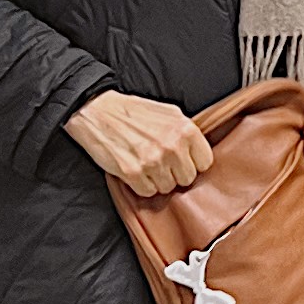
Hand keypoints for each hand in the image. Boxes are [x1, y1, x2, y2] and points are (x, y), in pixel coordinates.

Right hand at [66, 91, 213, 197]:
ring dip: (157, 180)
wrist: (97, 111)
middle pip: (187, 179)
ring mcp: (153, 161)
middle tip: (161, 162)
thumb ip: (186, 132)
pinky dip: (141, 185)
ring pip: (167, 188)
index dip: (193, 163)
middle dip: (175, 173)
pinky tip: (135, 169)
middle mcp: (172, 146)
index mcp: (186, 130)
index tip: (183, 160)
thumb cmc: (133, 111)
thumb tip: (199, 151)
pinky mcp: (133, 173)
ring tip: (146, 163)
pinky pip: (148, 192)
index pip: (205, 163)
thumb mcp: (169, 113)